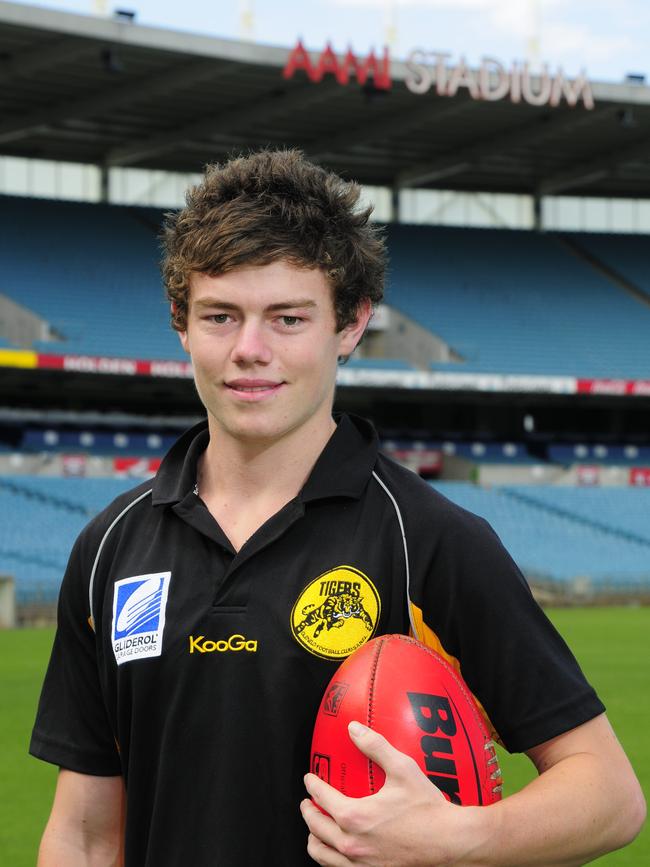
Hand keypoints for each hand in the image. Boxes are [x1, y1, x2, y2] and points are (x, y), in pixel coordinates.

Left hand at [300, 721, 484, 865]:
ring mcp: (360, 864)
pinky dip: (331, 857)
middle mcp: (352, 844)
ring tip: (316, 829)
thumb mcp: (402, 768)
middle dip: (308, 812)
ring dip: (314, 838)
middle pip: (316, 828)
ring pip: (321, 854)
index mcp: (355, 817)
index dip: (312, 785)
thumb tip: (354, 728)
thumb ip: (375, 745)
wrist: (449, 842)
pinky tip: (338, 848)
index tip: (310, 779)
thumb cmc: (427, 808)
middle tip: (309, 801)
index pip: (322, 798)